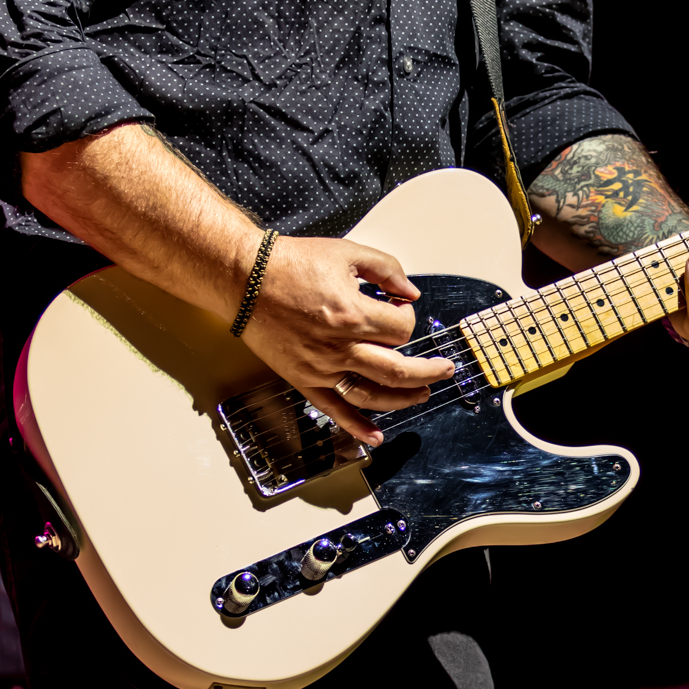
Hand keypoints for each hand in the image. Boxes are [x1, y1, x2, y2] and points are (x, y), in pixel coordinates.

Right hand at [239, 235, 452, 445]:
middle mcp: (339, 347)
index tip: (400, 309)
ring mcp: (321, 367)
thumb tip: (409, 292)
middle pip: (399, 370)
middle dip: (429, 372)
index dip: (408, 318)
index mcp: (353, 314)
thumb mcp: (347, 252)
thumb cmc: (290, 263)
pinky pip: (334, 409)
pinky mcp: (304, 379)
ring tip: (422, 394)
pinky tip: (375, 436)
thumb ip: (386, 269)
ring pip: (373, 395)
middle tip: (444, 370)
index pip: (402, 329)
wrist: (244, 278)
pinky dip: (356, 427)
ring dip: (403, 399)